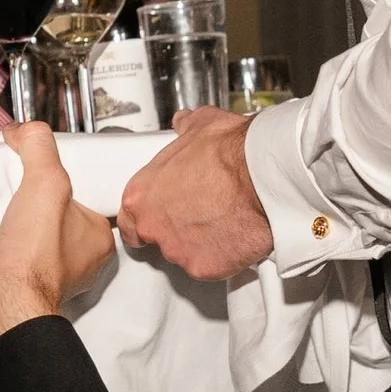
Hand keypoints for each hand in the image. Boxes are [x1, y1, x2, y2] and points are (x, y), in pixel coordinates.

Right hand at [0, 121, 113, 353]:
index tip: (40, 163)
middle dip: (23, 192)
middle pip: (44, 210)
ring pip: (14, 228)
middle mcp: (71, 257)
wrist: (1, 302)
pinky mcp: (4, 278)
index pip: (84, 196)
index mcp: (95, 238)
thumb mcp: (47, 182)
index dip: (62, 177)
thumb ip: (39, 147)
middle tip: (7, 172)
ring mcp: (36, 270)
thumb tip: (21, 130)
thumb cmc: (35, 251)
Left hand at [116, 105, 273, 281]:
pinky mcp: (204, 268)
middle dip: (177, 228)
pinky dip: (221, 256)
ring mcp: (177, 251)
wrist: (262, 176)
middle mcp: (153, 227)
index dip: (144, 219)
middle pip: (157, 238)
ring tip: (222, 221)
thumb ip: (184, 128)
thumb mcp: (200, 126)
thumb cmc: (230, 152)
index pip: (128, 220)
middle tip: (201, 212)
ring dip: (200, 242)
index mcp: (141, 195)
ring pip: (184, 252)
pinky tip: (234, 236)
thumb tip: (184, 123)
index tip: (159, 216)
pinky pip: (210, 266)